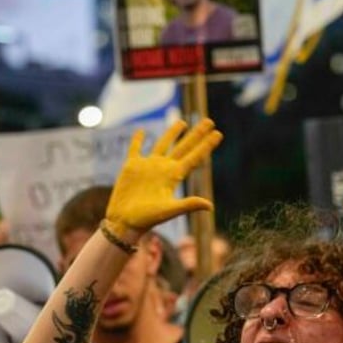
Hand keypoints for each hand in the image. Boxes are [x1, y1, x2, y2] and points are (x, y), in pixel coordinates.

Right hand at [104, 119, 222, 240]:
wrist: (124, 221)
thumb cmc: (147, 219)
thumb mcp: (169, 210)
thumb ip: (188, 205)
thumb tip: (210, 206)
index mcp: (174, 177)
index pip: (194, 157)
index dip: (206, 145)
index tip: (218, 133)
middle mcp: (163, 169)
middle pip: (184, 147)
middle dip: (197, 134)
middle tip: (209, 121)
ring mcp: (148, 166)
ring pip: (163, 144)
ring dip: (173, 132)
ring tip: (183, 122)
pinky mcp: (131, 166)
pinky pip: (135, 149)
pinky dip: (137, 140)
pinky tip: (141, 131)